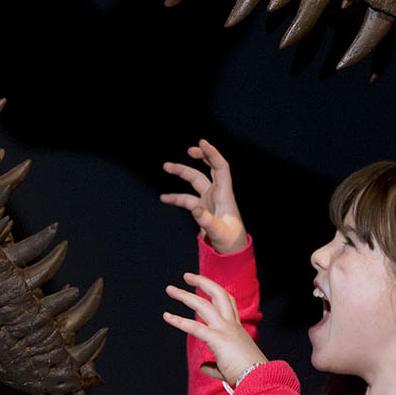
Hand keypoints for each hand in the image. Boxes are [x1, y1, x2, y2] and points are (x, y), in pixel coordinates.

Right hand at [160, 138, 246, 253]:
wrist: (232, 252)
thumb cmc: (230, 242)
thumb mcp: (218, 233)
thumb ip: (206, 221)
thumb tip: (195, 208)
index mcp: (225, 195)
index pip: (220, 167)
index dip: (212, 154)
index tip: (202, 142)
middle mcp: (218, 193)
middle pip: (209, 169)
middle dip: (200, 156)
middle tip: (189, 149)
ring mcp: (209, 200)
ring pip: (195, 180)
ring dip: (182, 173)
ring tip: (166, 166)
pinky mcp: (202, 208)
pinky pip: (187, 198)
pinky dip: (176, 197)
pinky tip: (164, 198)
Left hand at [163, 273, 266, 385]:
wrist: (259, 380)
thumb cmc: (248, 376)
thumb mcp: (230, 367)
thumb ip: (215, 365)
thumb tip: (203, 367)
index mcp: (237, 329)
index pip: (228, 303)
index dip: (216, 291)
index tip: (204, 285)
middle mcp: (232, 326)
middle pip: (218, 294)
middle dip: (202, 282)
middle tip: (187, 276)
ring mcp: (225, 330)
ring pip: (203, 305)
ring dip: (185, 295)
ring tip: (170, 289)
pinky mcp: (218, 339)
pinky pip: (195, 327)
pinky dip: (179, 320)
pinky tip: (167, 316)